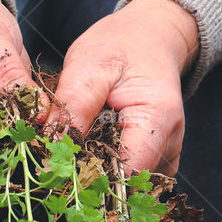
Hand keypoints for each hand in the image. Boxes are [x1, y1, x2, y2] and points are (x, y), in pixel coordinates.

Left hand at [46, 0, 198, 174]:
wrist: (149, 37)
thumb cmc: (122, 45)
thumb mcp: (91, 64)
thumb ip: (74, 104)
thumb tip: (52, 144)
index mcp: (158, 119)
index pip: (126, 172)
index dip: (90, 177)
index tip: (57, 171)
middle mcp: (169, 144)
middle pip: (128, 183)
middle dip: (90, 180)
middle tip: (55, 166)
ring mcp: (166, 154)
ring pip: (128, 184)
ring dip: (98, 175)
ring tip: (72, 155)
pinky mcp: (157, 158)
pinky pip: (131, 176)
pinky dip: (107, 169)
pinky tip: (89, 153)